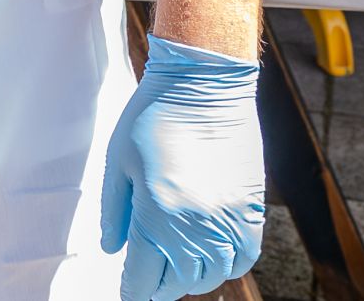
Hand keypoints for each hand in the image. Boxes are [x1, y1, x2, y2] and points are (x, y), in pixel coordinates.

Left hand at [102, 35, 264, 300]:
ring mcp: (228, 219)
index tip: (130, 291)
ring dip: (193, 278)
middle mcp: (196, 225)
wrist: (205, 83)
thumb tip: (112, 249)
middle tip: (150, 280)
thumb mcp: (119, 162)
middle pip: (180, 283)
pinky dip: (227, 265)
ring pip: (213, 276)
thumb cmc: (154, 115)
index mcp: (157, 214)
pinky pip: (244, 258)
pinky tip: (210, 254)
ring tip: (178, 267)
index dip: (133, 290)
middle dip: (161, 287)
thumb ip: (114, 212)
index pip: (144, 278)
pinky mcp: (250, 208)